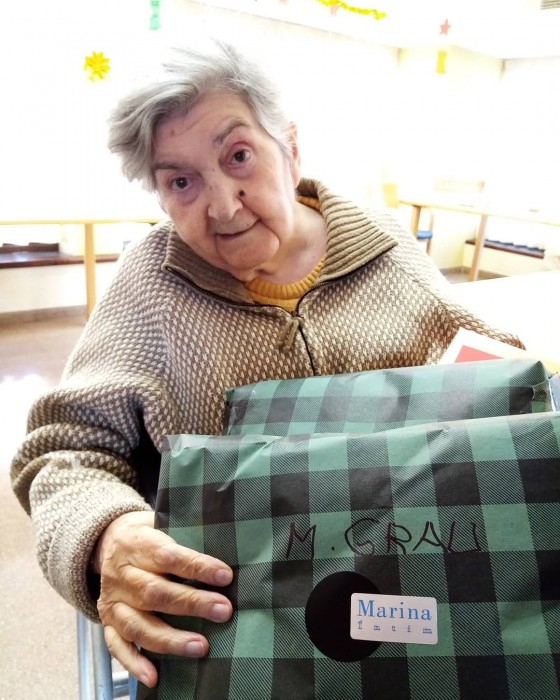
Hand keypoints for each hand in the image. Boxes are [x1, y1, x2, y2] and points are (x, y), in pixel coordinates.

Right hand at [93, 511, 232, 687]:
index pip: (168, 556)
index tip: (225, 576)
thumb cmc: (148, 535)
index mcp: (137, 543)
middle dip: (192, 604)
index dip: (197, 567)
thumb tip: (229, 546)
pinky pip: (117, 646)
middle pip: (156, 592)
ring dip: (170, 639)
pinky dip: (134, 663)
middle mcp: (121, 574)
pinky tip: (155, 676)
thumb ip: (187, 535)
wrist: (107, 540)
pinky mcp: (106, 622)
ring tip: (201, 647)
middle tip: (224, 611)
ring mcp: (112, 600)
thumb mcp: (163, 523)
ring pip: (138, 624)